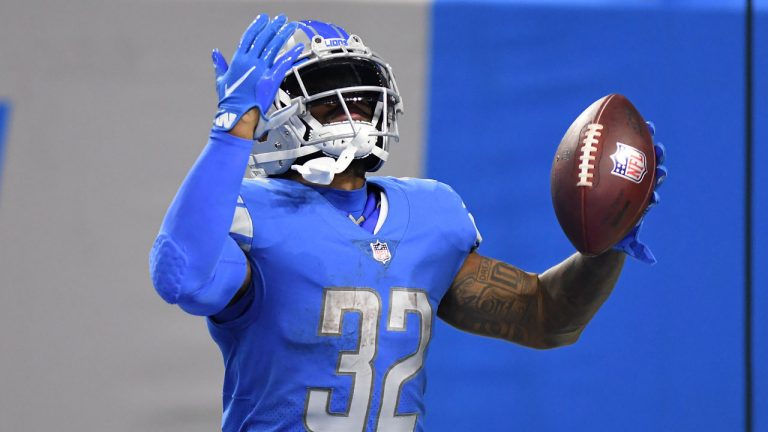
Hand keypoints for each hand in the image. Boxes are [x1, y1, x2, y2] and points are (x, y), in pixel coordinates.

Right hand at [211, 14, 303, 132]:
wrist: (239, 115)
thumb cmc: (230, 101)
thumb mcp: (221, 80)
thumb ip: (220, 65)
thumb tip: (215, 54)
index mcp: (238, 60)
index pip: (249, 37)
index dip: (257, 26)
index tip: (264, 18)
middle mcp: (250, 61)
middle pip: (264, 38)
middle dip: (273, 26)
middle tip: (280, 18)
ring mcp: (262, 69)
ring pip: (274, 47)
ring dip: (283, 34)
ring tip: (290, 26)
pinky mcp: (272, 78)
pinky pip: (284, 62)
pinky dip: (292, 53)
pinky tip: (298, 46)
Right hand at [612, 121, 667, 263]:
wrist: (607, 229)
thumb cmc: (617, 237)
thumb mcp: (626, 244)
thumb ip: (638, 250)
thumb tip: (650, 259)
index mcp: (642, 202)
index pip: (652, 189)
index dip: (656, 180)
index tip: (660, 174)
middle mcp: (639, 188)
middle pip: (651, 170)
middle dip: (656, 160)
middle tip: (657, 150)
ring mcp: (629, 178)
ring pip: (639, 158)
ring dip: (644, 143)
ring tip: (648, 128)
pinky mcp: (616, 171)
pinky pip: (617, 154)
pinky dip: (618, 142)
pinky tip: (612, 126)